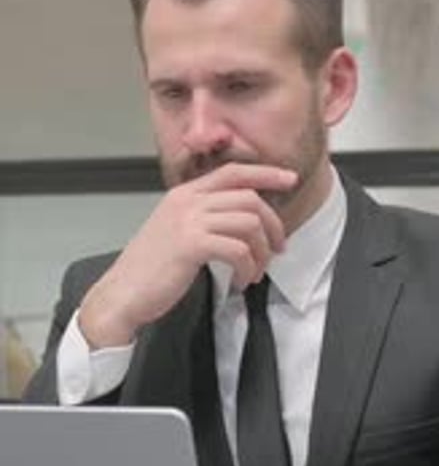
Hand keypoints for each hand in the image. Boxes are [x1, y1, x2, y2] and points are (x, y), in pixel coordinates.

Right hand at [78, 163, 296, 346]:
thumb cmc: (150, 269)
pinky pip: (238, 249)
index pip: (233, 172)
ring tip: (254, 273)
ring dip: (260, 252)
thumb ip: (203, 218)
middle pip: (249, 198)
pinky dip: (247, 268)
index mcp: (184, 194)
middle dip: (272, 225)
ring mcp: (188, 221)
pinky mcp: (191, 245)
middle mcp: (187, 201)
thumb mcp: (176, 231)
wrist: (122, 293)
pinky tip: (240, 282)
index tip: (289, 179)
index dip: (266, 173)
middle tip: (277, 249)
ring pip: (249, 223)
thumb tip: (243, 221)